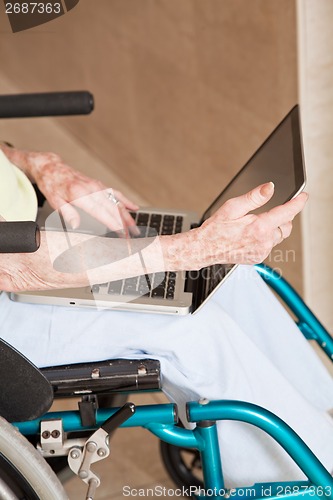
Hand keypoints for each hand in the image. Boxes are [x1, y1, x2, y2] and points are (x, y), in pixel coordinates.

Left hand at [2, 146, 139, 233]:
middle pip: (113, 208)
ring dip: (127, 216)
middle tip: (132, 237)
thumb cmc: (52, 185)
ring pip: (116, 202)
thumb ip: (67, 213)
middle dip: (124, 223)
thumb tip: (76, 225)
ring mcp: (97, 186)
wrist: (52, 168)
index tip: (122, 234)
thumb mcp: (54, 201)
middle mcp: (92, 189)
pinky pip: (115, 193)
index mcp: (81, 195)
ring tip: (135, 228)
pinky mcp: (99, 185)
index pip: (101, 212)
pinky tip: (134, 208)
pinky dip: (126, 201)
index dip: (113, 224)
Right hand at [187, 182, 307, 268]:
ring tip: (256, 224)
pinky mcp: (258, 258)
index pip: (287, 212)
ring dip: (274, 228)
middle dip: (283, 217)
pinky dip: (266, 238)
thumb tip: (270, 187)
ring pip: (279, 237)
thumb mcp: (233, 207)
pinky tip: (251, 235)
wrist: (204, 248)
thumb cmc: (215, 228)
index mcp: (259, 228)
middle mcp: (264, 242)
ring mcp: (262, 252)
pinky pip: (270, 246)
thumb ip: (254, 197)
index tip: (303, 196)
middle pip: (286, 226)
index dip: (297, 202)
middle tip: (269, 210)